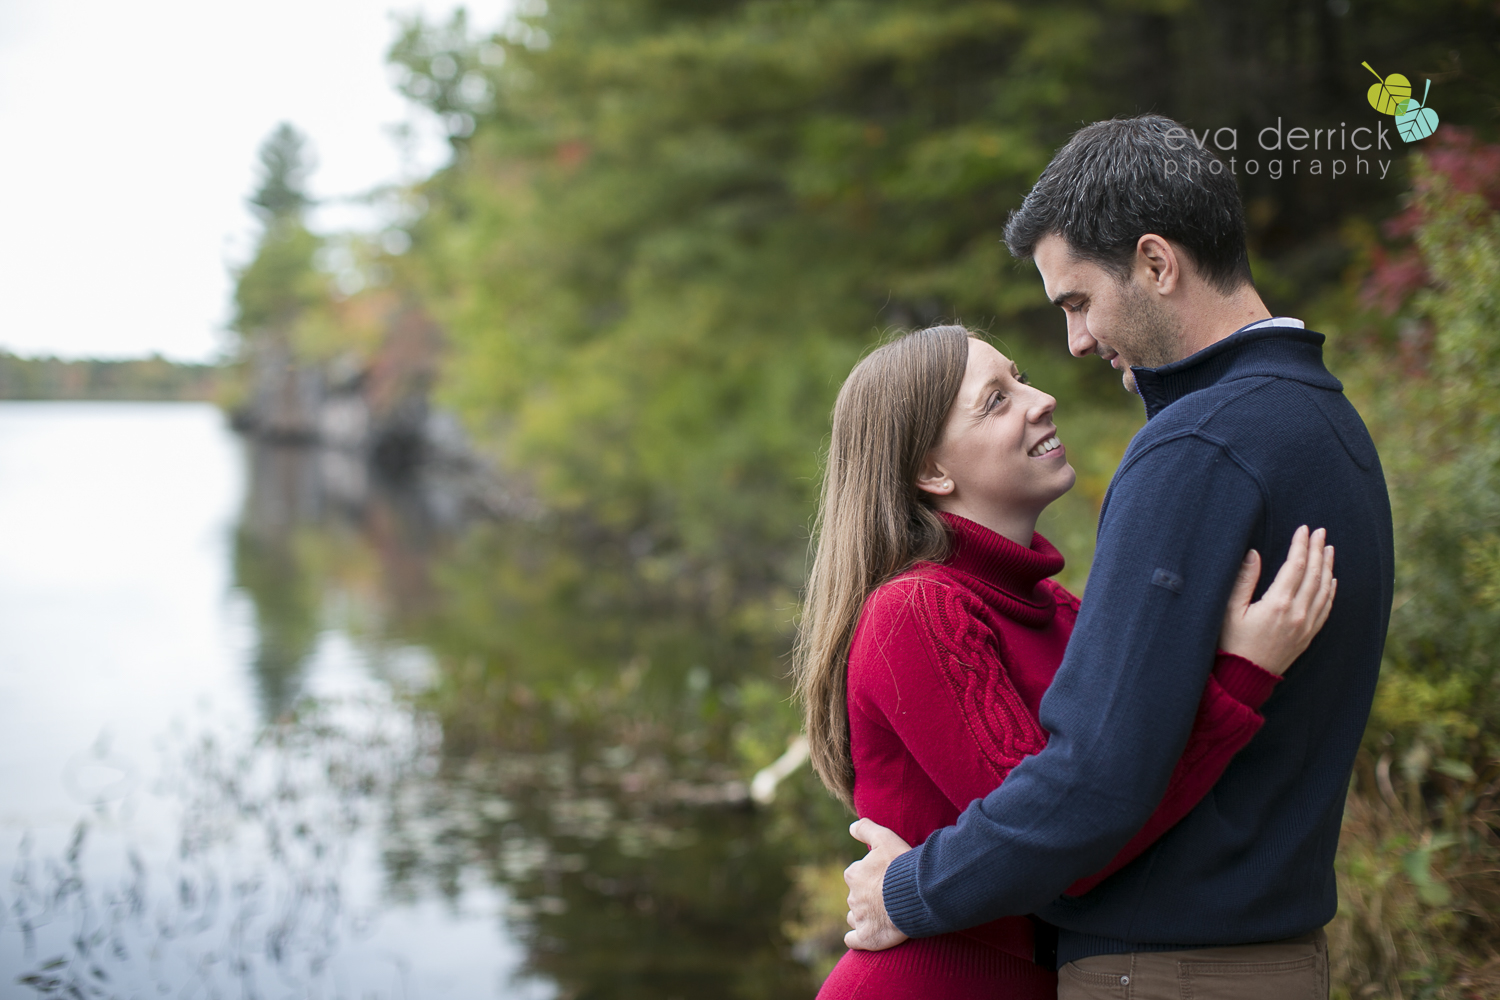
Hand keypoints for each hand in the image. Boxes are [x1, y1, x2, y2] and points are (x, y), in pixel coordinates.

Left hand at [843, 818, 911, 950]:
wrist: (917, 893)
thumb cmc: (902, 864)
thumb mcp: (885, 838)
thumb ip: (866, 829)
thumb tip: (851, 827)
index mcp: (853, 874)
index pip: (856, 875)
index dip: (871, 876)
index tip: (886, 878)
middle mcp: (852, 896)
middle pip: (857, 897)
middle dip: (869, 897)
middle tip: (890, 897)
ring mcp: (859, 918)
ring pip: (856, 917)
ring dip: (866, 916)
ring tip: (885, 915)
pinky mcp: (867, 938)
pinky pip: (854, 940)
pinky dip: (858, 938)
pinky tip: (868, 935)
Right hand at [1219, 525, 1336, 675]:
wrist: (1244, 678)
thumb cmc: (1231, 643)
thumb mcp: (1230, 610)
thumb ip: (1243, 581)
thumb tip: (1253, 554)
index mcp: (1278, 604)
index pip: (1295, 566)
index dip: (1301, 545)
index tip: (1304, 529)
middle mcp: (1297, 613)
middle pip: (1313, 574)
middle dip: (1318, 550)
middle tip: (1321, 531)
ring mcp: (1306, 626)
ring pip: (1324, 590)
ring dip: (1328, 567)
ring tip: (1329, 549)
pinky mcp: (1308, 636)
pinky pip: (1326, 609)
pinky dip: (1331, 591)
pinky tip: (1332, 580)